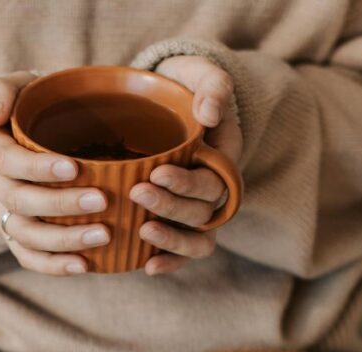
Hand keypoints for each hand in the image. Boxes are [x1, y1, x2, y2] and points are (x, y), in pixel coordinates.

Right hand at [0, 71, 110, 275]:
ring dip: (63, 239)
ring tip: (103, 235)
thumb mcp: (14, 86)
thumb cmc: (28, 104)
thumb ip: (2, 91)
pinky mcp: (17, 234)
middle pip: (20, 201)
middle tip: (101, 200)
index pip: (7, 161)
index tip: (74, 167)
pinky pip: (29, 257)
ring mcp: (4, 212)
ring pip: (26, 234)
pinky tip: (85, 265)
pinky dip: (54, 266)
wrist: (22, 131)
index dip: (37, 168)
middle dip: (60, 204)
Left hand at [132, 56, 243, 274]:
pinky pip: (182, 252)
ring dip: (173, 240)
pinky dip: (169, 262)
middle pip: (202, 211)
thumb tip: (210, 113)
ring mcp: (196, 208)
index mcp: (224, 158)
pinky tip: (147, 266)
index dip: (187, 183)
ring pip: (198, 238)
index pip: (213, 180)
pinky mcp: (176, 221)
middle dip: (171, 206)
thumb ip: (212, 86)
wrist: (164, 101)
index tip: (156, 172)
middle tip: (137, 192)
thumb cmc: (182, 86)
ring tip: (142, 231)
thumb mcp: (199, 74)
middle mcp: (214, 189)